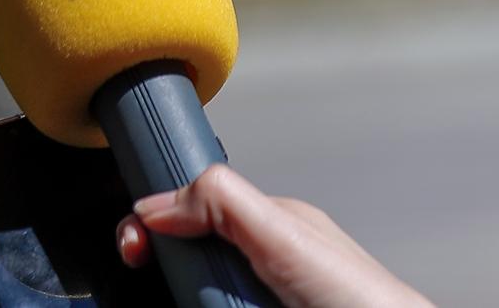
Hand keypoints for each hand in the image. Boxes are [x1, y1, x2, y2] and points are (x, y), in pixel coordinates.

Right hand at [115, 164, 434, 307]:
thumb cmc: (365, 301)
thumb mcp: (286, 234)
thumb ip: (224, 201)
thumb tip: (156, 202)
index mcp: (265, 227)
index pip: (186, 210)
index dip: (152, 226)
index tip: (134, 247)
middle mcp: (259, 266)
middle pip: (185, 263)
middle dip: (172, 279)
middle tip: (180, 291)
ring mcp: (256, 299)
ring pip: (195, 297)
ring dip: (191, 300)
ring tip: (214, 304)